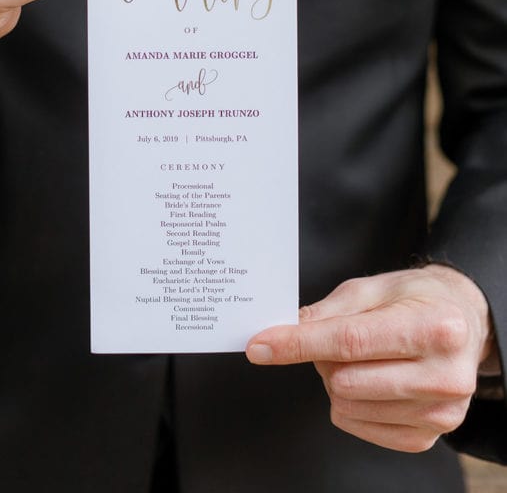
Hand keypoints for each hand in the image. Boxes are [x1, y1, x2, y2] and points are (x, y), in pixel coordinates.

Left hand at [246, 265, 493, 452]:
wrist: (462, 322)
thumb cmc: (415, 300)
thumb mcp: (373, 287)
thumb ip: (328, 310)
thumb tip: (286, 330)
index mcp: (436, 327)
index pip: (350, 341)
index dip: (297, 345)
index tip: (259, 346)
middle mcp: (445, 374)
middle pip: (346, 380)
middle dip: (323, 359)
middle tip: (338, 339)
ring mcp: (442, 411)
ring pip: (349, 407)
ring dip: (338, 382)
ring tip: (361, 358)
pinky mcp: (432, 435)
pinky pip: (362, 427)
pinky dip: (351, 405)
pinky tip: (370, 381)